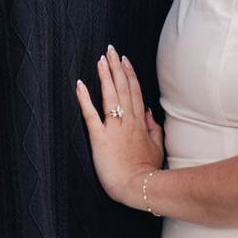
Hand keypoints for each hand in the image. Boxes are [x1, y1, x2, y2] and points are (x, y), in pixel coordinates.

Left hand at [76, 46, 164, 209]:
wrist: (140, 187)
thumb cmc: (148, 171)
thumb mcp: (157, 147)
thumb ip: (154, 129)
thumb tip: (150, 112)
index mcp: (140, 123)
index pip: (135, 92)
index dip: (130, 74)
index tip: (125, 60)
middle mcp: (128, 121)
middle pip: (123, 88)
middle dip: (117, 67)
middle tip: (111, 50)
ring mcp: (114, 128)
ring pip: (110, 96)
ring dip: (105, 76)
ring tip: (101, 59)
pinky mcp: (100, 138)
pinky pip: (91, 114)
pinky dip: (85, 99)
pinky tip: (80, 85)